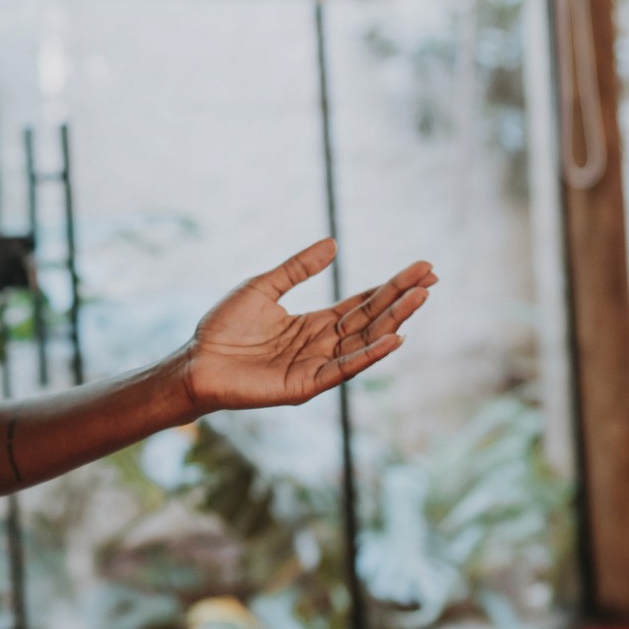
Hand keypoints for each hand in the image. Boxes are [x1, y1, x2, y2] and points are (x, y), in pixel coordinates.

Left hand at [174, 242, 433, 415]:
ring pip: (364, 342)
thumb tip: (334, 243)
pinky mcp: (306, 386)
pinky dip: (371, 355)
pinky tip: (394, 338)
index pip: (361, 304)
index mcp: (313, 324)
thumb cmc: (224, 327)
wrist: (197, 361)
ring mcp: (316, 367)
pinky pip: (345, 369)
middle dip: (400, 300)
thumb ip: (298, 268)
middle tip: (431, 279)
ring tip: (420, 299)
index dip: (390, 288)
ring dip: (394, 321)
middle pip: (370, 320)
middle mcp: (321, 345)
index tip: (420, 270)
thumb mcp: (264, 287)